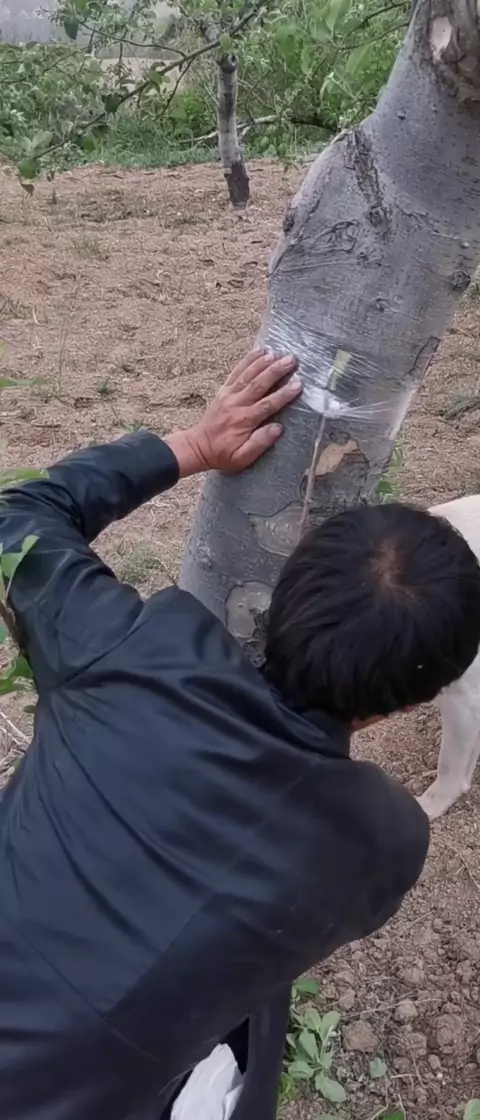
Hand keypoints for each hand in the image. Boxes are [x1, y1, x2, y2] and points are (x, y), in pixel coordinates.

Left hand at [165, 349, 300, 476]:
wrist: (199, 447)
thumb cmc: (223, 454)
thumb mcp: (242, 458)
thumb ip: (259, 443)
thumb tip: (277, 428)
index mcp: (244, 421)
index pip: (267, 405)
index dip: (283, 394)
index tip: (298, 384)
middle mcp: (236, 404)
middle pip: (259, 384)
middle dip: (276, 371)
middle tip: (291, 360)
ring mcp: (229, 395)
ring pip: (248, 374)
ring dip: (263, 362)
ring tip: (278, 353)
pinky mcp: (224, 391)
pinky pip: (237, 372)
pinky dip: (247, 360)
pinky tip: (258, 351)